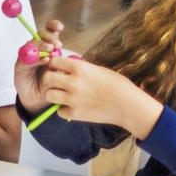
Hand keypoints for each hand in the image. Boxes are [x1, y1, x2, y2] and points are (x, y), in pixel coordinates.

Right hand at [14, 19, 68, 112]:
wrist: (38, 99)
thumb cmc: (51, 84)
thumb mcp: (60, 72)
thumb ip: (61, 62)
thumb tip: (61, 53)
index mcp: (48, 47)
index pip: (49, 31)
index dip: (53, 26)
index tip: (59, 27)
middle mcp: (37, 49)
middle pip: (40, 34)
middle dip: (48, 36)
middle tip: (57, 44)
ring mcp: (27, 56)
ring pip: (32, 43)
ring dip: (41, 44)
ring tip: (50, 49)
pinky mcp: (20, 65)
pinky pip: (25, 57)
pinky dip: (35, 57)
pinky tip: (44, 60)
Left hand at [38, 56, 162, 137]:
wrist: (129, 106)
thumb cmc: (118, 85)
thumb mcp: (99, 70)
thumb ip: (81, 68)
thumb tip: (68, 66)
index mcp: (80, 68)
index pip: (53, 61)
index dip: (53, 65)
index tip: (56, 68)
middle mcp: (73, 82)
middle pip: (46, 78)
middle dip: (48, 80)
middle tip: (55, 83)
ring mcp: (72, 99)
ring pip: (48, 95)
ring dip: (53, 95)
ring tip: (61, 95)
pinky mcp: (75, 113)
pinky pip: (59, 111)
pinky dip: (63, 110)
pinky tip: (72, 107)